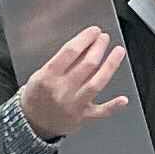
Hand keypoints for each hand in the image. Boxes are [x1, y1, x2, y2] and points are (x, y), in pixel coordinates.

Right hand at [17, 27, 133, 139]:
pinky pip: (100, 112)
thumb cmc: (37, 95)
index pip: (70, 52)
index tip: (94, 31)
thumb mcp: (40, 74)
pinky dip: (113, 106)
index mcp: (47, 77)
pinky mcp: (82, 117)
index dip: (85, 39)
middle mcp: (61, 91)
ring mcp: (73, 105)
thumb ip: (60, 62)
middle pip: (87, 65)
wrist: (31, 122)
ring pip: (96, 83)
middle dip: (98, 48)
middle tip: (104, 38)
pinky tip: (123, 99)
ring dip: (110, 65)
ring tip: (118, 51)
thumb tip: (84, 44)